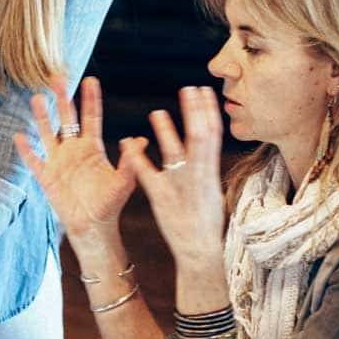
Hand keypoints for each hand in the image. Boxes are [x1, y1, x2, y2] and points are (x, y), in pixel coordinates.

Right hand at [13, 77, 134, 246]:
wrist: (93, 227)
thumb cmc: (110, 204)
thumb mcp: (123, 182)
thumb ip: (130, 162)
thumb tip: (140, 140)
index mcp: (92, 148)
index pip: (91, 117)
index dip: (90, 99)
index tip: (91, 79)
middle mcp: (74, 150)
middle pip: (66, 118)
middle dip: (62, 98)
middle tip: (58, 77)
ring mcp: (58, 162)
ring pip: (47, 133)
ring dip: (42, 116)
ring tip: (36, 97)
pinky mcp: (47, 177)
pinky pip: (34, 161)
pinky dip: (26, 150)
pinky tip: (18, 136)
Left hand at [124, 85, 225, 267]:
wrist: (200, 250)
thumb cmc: (205, 219)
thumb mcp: (209, 187)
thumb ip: (203, 164)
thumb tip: (204, 141)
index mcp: (210, 171)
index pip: (212, 134)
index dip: (208, 111)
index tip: (204, 91)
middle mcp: (198, 176)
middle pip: (199, 137)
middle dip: (194, 112)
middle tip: (189, 88)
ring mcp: (180, 186)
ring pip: (175, 153)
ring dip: (166, 133)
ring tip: (156, 112)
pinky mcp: (162, 198)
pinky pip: (147, 175)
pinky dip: (136, 159)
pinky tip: (127, 143)